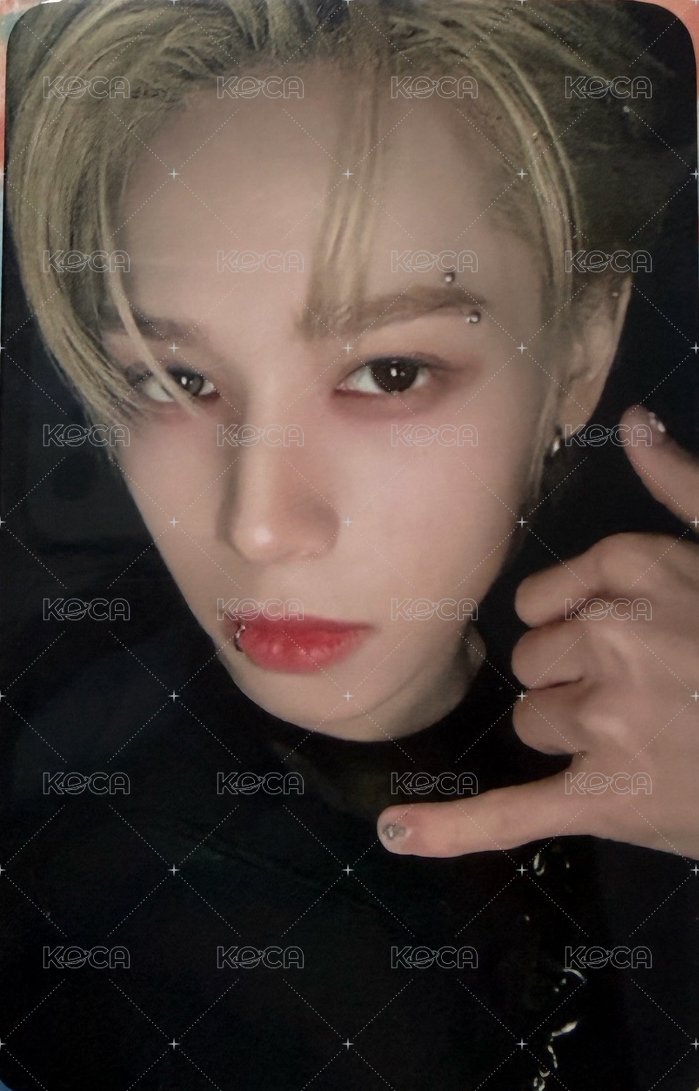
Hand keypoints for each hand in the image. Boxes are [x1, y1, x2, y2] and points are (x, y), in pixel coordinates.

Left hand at [377, 406, 698, 859]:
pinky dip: (450, 829)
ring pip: (532, 722)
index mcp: (636, 568)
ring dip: (572, 735)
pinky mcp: (608, 798)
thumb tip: (635, 423)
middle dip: (575, 679)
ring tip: (649, 741)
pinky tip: (398, 832)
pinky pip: (510, 812)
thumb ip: (684, 487)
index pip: (542, 602)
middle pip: (533, 662)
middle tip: (652, 697)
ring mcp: (607, 720)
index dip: (579, 627)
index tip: (631, 645)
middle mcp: (612, 635)